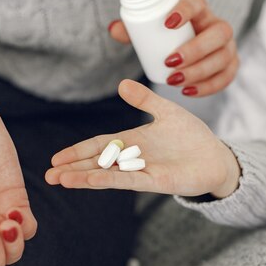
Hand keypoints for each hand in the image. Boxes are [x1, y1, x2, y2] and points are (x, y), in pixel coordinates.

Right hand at [46, 79, 240, 197]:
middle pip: (96, 163)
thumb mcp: (166, 111)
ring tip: (60, 180)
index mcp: (132, 142)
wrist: (216, 157)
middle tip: (48, 175)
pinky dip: (108, 180)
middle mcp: (133, 159)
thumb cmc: (192, 137)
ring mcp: (142, 171)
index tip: (56, 158)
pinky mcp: (155, 182)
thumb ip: (144, 100)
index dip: (77, 151)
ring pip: (107, 174)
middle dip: (72, 168)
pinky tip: (90, 180)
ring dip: (83, 176)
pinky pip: (128, 180)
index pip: (98, 146)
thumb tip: (121, 83)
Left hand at [109, 0, 237, 96]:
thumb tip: (114, 30)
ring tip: (174, 81)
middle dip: (195, 49)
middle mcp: (219, 27)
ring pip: (223, 57)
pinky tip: (188, 92)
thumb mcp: (151, 33)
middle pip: (218, 33)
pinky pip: (226, 78)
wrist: (191, 52)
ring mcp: (229, 48)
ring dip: (199, 71)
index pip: (198, 4)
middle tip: (170, 62)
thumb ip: (133, 30)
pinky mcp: (230, 67)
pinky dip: (207, 87)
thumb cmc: (169, 39)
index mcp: (200, 12)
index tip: (167, 24)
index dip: (185, 11)